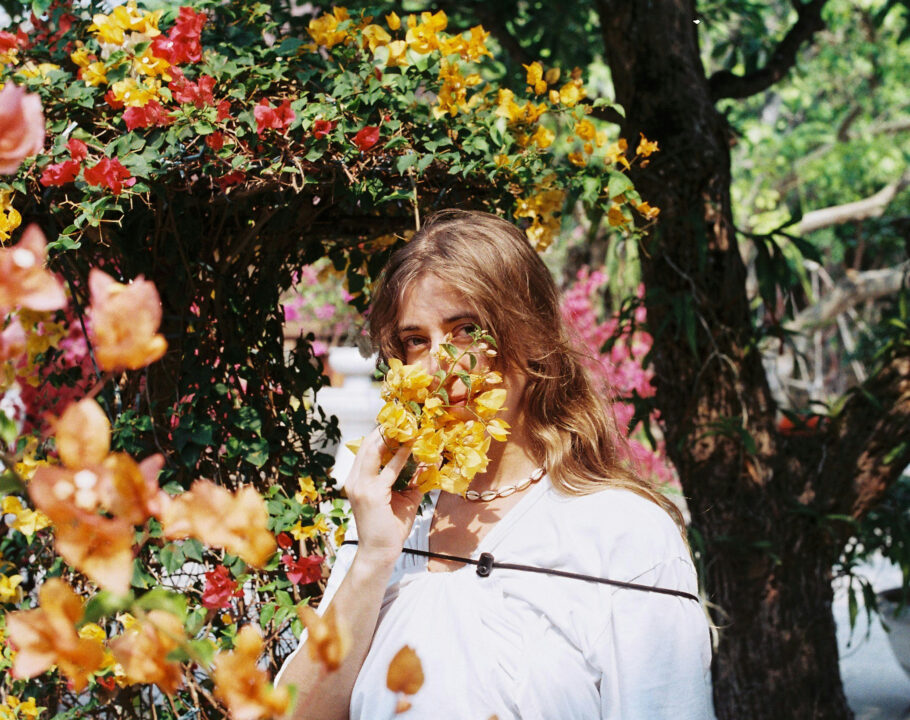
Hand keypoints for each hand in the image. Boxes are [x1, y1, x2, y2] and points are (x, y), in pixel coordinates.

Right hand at [344, 427, 423, 566]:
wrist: (380, 552)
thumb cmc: (390, 526)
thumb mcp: (403, 497)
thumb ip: (412, 478)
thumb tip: (430, 461)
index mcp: (357, 479)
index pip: (367, 448)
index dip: (382, 433)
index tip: (401, 421)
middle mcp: (354, 479)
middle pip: (368, 444)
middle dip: (386, 428)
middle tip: (406, 416)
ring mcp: (360, 486)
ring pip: (373, 450)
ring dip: (392, 436)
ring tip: (409, 425)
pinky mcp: (371, 494)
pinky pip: (388, 470)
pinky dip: (401, 456)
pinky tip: (412, 447)